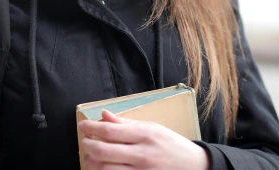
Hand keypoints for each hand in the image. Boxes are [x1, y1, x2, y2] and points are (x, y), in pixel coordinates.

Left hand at [78, 110, 209, 169]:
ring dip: (92, 163)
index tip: (83, 127)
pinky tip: (102, 168)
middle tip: (85, 142)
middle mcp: (142, 154)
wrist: (194, 166)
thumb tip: (103, 115)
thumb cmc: (170, 144)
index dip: (91, 128)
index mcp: (144, 135)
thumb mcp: (152, 127)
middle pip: (104, 151)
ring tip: (91, 157)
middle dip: (88, 146)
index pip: (110, 130)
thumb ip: (125, 123)